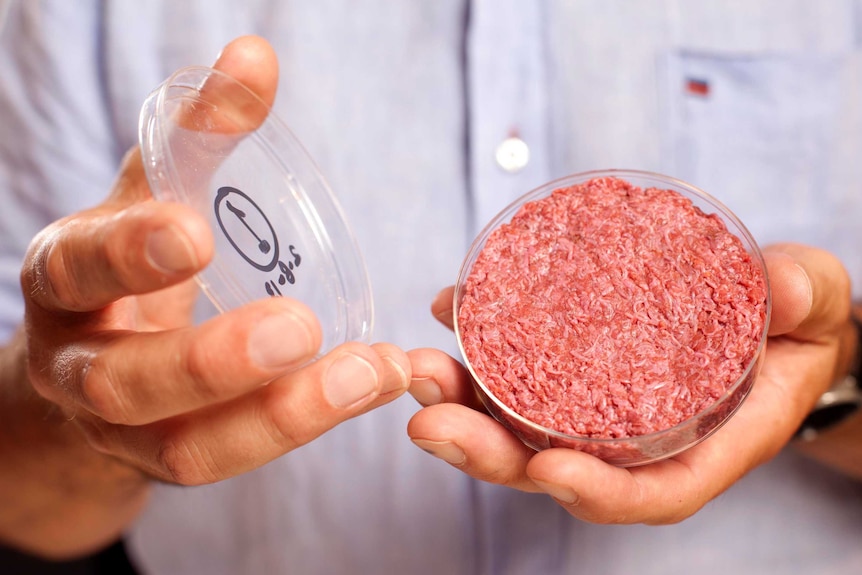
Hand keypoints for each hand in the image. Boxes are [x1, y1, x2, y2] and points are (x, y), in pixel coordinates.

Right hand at [20, 35, 408, 484]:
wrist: (89, 357)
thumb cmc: (130, 263)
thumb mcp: (154, 192)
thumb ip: (199, 133)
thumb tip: (255, 56)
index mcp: (66, 280)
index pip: (79, 267)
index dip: (129, 253)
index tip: (193, 229)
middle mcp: (78, 365)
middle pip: (126, 383)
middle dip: (212, 361)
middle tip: (300, 327)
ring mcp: (122, 431)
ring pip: (186, 450)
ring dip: (284, 416)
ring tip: (372, 371)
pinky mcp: (171, 463)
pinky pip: (231, 462)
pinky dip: (304, 428)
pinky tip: (370, 385)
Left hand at [406, 243, 850, 523]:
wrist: (771, 312)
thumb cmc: (796, 322)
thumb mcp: (814, 304)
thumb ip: (802, 297)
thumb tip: (784, 290)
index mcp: (703, 444)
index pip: (647, 491)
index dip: (596, 490)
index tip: (545, 470)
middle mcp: (638, 439)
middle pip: (556, 467)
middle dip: (489, 453)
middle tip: (430, 421)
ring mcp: (599, 408)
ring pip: (520, 426)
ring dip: (461, 405)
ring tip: (418, 371)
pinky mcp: (575, 371)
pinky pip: (517, 374)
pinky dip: (477, 352)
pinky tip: (447, 313)